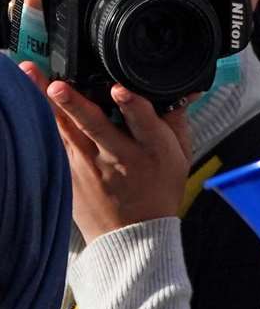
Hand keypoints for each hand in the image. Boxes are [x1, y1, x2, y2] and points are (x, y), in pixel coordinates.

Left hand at [21, 64, 190, 241]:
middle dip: (76, 104)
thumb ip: (176, 121)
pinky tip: (27, 101)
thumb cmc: (159, 192)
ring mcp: (90, 166)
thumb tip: (182, 90)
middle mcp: (119, 157)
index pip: (142, 122)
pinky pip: (55, 141)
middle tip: (57, 86)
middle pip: (95, 126)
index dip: (131, 105)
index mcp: (152, 150)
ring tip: (31, 74)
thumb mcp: (180, 157)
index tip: (119, 90)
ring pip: (67, 128)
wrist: (134, 235)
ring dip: (50, 102)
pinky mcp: (71, 174)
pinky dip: (42, 120)